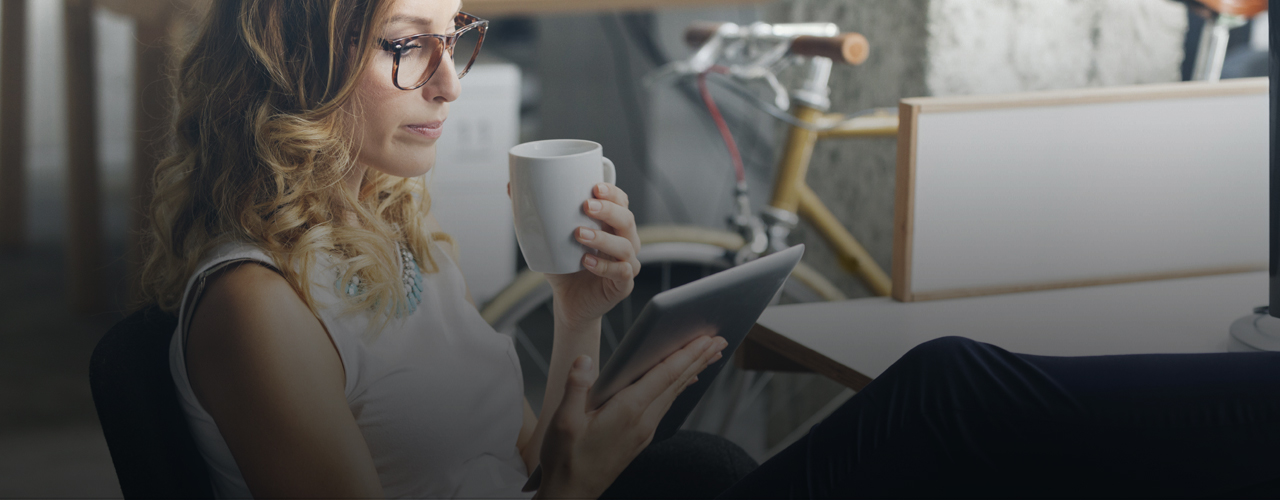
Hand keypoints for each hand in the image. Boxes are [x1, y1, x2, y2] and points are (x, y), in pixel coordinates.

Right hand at [535, 335, 728, 498]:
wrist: (572, 494)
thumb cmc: (566, 459)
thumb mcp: (563, 421)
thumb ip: (575, 386)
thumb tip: (585, 359)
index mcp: (627, 411)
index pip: (664, 375)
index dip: (686, 354)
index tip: (705, 339)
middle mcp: (643, 420)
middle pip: (677, 382)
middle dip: (699, 359)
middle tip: (721, 341)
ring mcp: (644, 431)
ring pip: (674, 394)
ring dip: (692, 371)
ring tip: (708, 355)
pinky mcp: (641, 438)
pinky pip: (666, 405)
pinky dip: (678, 387)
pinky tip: (684, 381)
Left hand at [545, 183, 641, 327]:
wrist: (567, 301)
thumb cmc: (565, 268)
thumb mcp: (548, 239)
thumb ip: (536, 214)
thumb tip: (513, 188)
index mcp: (611, 226)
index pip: (621, 203)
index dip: (613, 193)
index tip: (595, 187)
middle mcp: (624, 241)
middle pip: (626, 219)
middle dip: (608, 210)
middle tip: (586, 206)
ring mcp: (627, 263)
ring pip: (625, 245)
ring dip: (603, 237)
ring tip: (579, 235)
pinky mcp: (623, 284)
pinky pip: (622, 271)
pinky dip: (604, 266)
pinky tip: (587, 261)